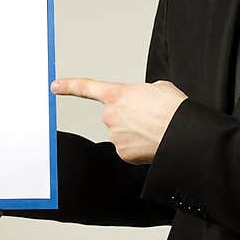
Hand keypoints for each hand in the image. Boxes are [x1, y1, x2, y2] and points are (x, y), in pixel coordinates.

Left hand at [51, 78, 186, 163]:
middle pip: (115, 115)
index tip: (55, 86)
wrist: (183, 134)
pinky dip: (139, 146)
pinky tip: (153, 142)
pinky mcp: (123, 154)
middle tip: (151, 116)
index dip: (69, 86)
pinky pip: (128, 148)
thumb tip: (140, 104)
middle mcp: (111, 115)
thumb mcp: (158, 88)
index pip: (87, 88)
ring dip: (136, 131)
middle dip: (130, 116)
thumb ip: (140, 93)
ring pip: (122, 133)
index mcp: (118, 94)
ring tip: (156, 129)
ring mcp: (115, 136)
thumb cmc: (174, 109)